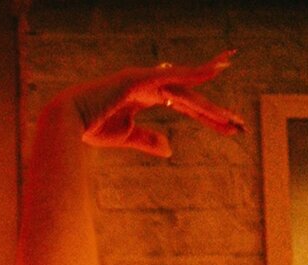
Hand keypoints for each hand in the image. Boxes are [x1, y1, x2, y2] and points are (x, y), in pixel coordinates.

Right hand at [68, 51, 243, 157]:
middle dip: (215, 113)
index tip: (229, 127)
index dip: (207, 116)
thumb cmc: (92, 127)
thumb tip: (170, 149)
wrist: (67, 121)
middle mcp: (149, 83)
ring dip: (210, 105)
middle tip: (240, 127)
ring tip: (234, 115)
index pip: (184, 105)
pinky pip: (172, 78)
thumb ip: (149, 140)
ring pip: (186, 91)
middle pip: (190, 98)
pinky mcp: (139, 79)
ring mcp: (145, 78)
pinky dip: (193, 74)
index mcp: (146, 95)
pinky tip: (213, 72)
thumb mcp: (127, 137)